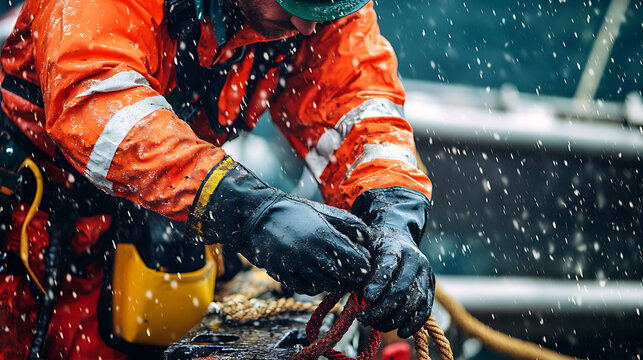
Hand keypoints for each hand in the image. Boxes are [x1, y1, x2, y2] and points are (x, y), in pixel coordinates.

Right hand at [187, 157, 371, 294]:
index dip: (363, 265)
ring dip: (335, 285)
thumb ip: (347, 223)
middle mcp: (312, 252)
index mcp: (325, 235)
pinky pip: (305, 289)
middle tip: (355, 277)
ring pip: (325, 285)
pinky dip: (315, 288)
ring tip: (339, 280)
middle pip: (342, 276)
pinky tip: (319, 281)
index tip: (365, 266)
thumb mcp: (322, 211)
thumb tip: (368, 235)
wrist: (258, 216)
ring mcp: (296, 265)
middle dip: (351, 278)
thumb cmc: (294, 211)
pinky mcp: (283, 274)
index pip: (354, 259)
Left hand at [360, 227, 434, 337]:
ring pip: (413, 302)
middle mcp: (416, 260)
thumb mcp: (366, 243)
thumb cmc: (377, 247)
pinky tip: (400, 332)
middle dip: (381, 308)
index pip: (388, 265)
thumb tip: (349, 269)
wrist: (401, 242)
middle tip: (364, 318)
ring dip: (394, 319)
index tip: (365, 298)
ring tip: (376, 325)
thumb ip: (358, 254)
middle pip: (401, 289)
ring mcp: (426, 276)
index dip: (377, 283)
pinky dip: (413, 325)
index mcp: (398, 247)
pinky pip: (425, 311)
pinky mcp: (431, 290)